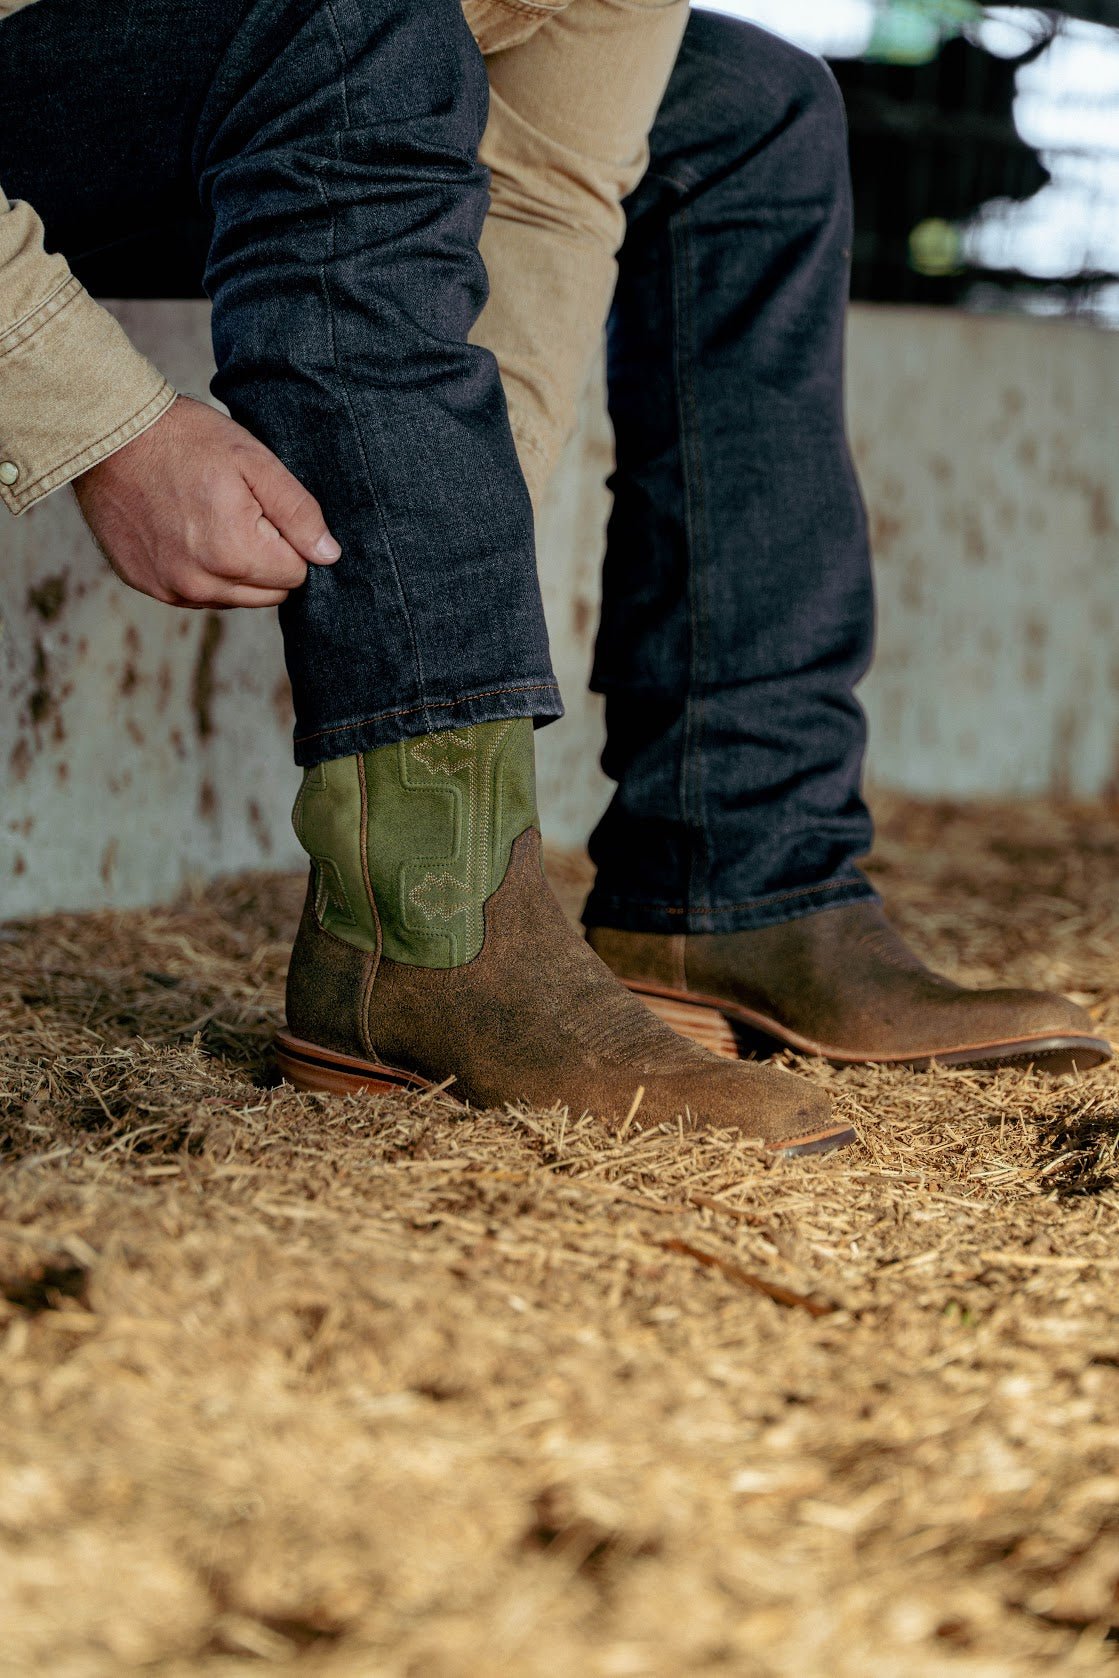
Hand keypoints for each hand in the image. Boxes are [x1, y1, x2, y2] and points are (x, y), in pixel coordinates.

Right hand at [72, 395, 340, 608]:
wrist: (110, 434)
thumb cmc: (185, 440)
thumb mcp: (255, 461)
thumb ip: (299, 512)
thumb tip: (328, 556)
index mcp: (235, 554)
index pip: (296, 575)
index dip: (288, 540)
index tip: (263, 509)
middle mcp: (202, 584)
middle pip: (268, 594)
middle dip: (265, 560)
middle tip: (238, 512)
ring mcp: (170, 589)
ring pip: (233, 598)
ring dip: (233, 569)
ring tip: (208, 518)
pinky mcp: (147, 585)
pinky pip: (195, 595)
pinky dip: (199, 571)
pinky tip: (184, 531)